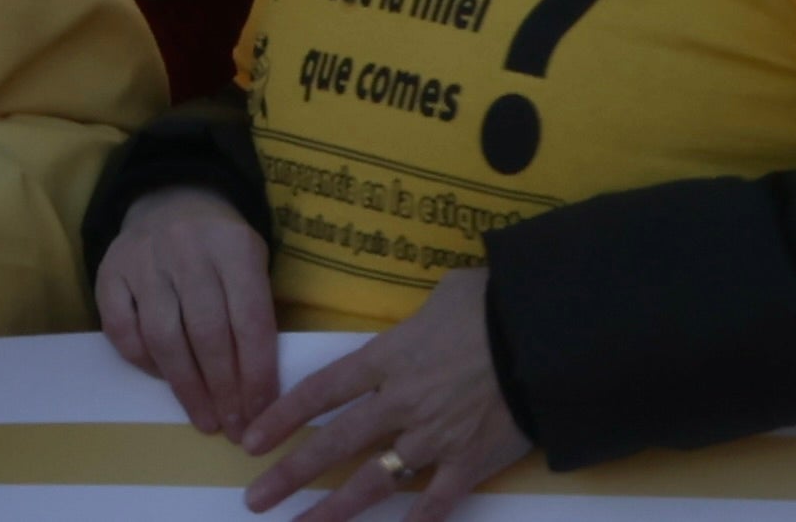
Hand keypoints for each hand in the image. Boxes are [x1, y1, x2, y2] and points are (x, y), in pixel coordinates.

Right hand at [97, 185, 276, 435]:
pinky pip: (121, 329)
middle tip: (233, 427)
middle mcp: (187, 249)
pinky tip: (162, 379)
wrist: (172, 199)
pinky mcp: (109, 270)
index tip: (261, 416)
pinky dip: (142, 361)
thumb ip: (257, 315)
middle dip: (224, 391)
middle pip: (207, 334)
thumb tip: (260, 393)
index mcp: (234, 247)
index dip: (257, 375)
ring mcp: (143, 259)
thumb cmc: (222, 248)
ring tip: (203, 418)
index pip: (250, 321)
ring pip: (164, 336)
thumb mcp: (254, 264)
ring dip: (186, 387)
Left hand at [237, 265, 529, 521]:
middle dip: (291, 474)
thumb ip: (418, 317)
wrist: (545, 339)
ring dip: (334, 509)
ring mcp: (433, 438)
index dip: (281, 418)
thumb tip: (423, 319)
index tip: (250, 440)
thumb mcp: (444, 295)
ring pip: (373, 481)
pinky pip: (436, 502)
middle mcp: (400, 403)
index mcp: (387, 358)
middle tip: (256, 499)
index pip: (319, 391)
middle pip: (334, 443)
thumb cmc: (493, 305)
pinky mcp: (470, 462)